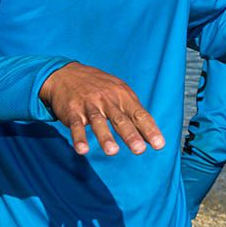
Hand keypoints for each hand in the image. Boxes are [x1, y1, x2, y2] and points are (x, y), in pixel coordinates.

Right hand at [39, 62, 164, 155]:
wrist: (66, 74)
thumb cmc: (99, 87)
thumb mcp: (119, 93)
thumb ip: (133, 112)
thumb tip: (150, 136)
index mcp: (123, 96)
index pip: (139, 114)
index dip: (150, 129)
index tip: (159, 145)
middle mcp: (108, 99)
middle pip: (121, 119)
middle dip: (130, 135)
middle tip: (139, 150)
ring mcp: (89, 105)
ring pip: (98, 121)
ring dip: (105, 137)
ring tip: (112, 151)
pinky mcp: (72, 111)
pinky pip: (76, 125)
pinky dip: (79, 138)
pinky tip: (82, 150)